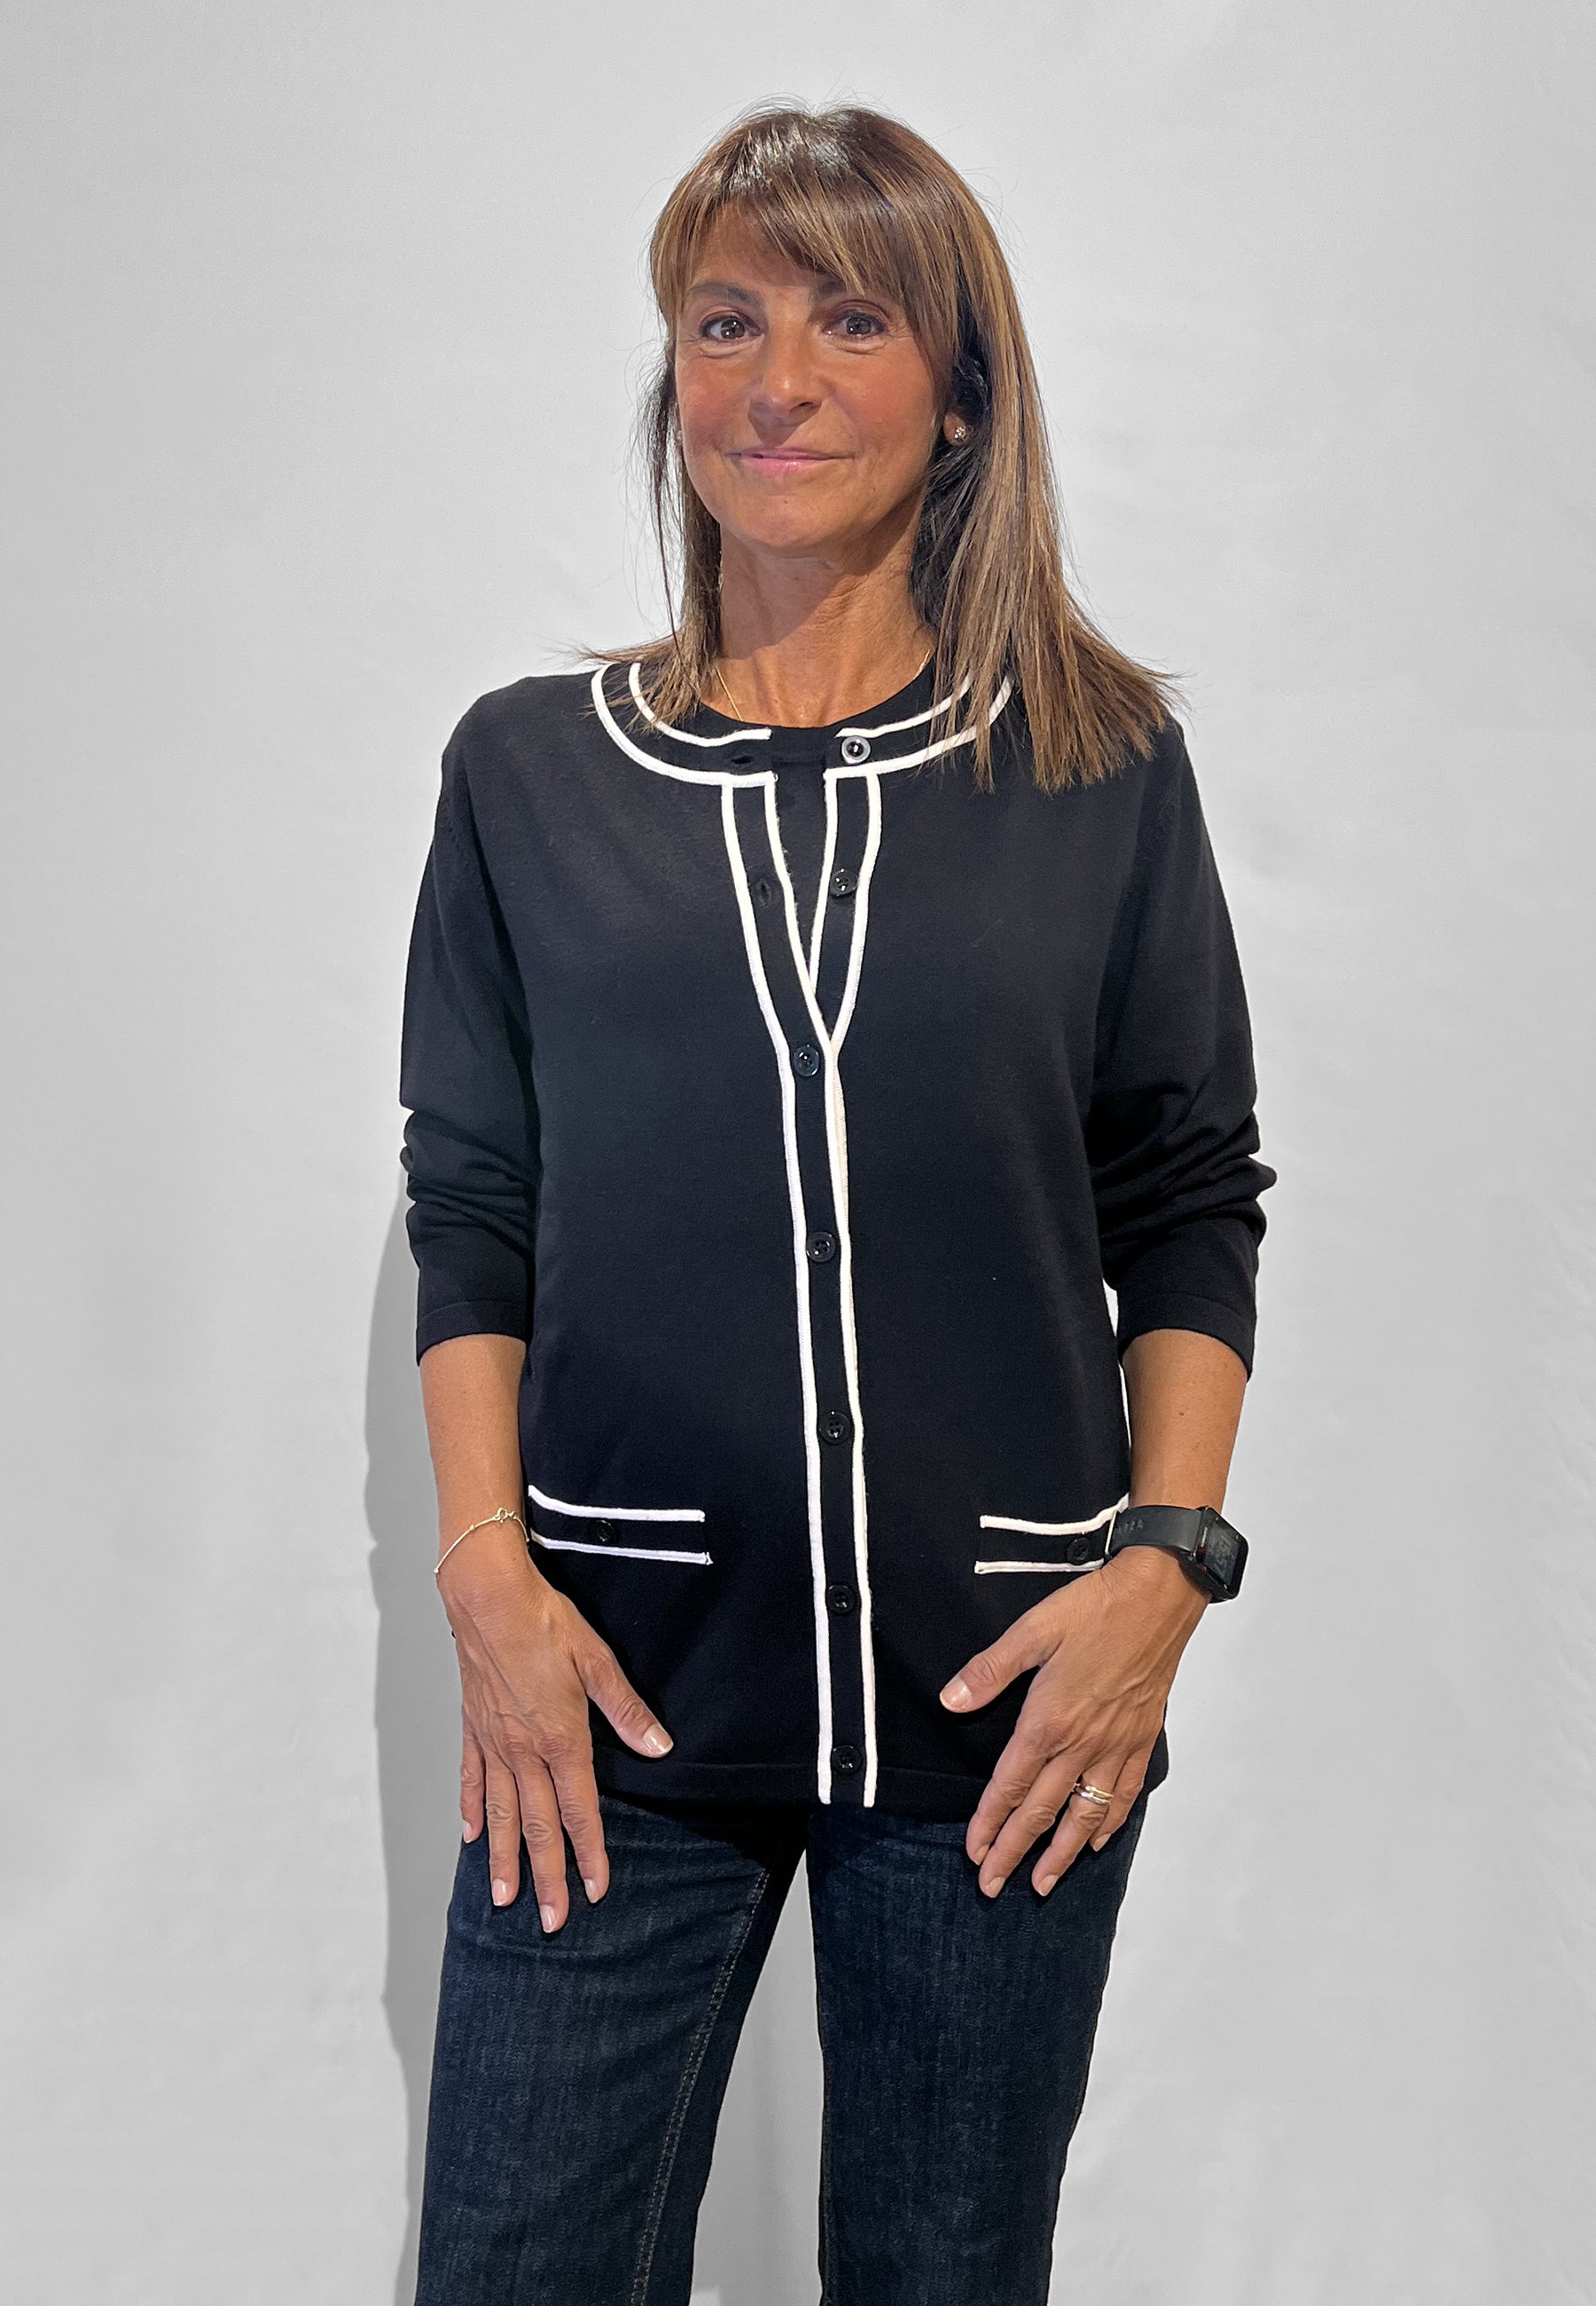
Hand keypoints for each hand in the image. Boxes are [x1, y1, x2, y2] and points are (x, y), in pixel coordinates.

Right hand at [438, 1524, 673, 1931]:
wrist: (488, 1598)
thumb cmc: (544, 1622)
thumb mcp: (597, 1661)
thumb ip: (626, 1710)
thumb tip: (658, 1746)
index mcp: (560, 1738)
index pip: (579, 1810)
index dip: (589, 1853)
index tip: (594, 1890)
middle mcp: (524, 1751)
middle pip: (537, 1825)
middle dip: (546, 1876)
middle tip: (549, 1921)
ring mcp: (493, 1743)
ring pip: (499, 1814)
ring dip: (504, 1859)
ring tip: (503, 1899)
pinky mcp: (473, 1729)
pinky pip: (471, 1780)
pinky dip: (470, 1811)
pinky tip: (470, 1837)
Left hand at [940, 1545, 1206, 1897]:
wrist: (1159, 1598)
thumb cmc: (1095, 1608)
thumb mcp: (1032, 1630)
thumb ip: (990, 1670)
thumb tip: (950, 1700)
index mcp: (1049, 1719)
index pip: (1011, 1784)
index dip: (990, 1822)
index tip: (974, 1853)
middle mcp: (1083, 1742)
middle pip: (1042, 1811)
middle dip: (1014, 1852)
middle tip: (994, 1887)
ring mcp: (1115, 1744)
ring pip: (1085, 1813)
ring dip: (1062, 1853)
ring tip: (1043, 1882)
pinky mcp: (1141, 1737)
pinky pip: (1123, 1792)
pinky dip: (1110, 1821)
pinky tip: (1097, 1840)